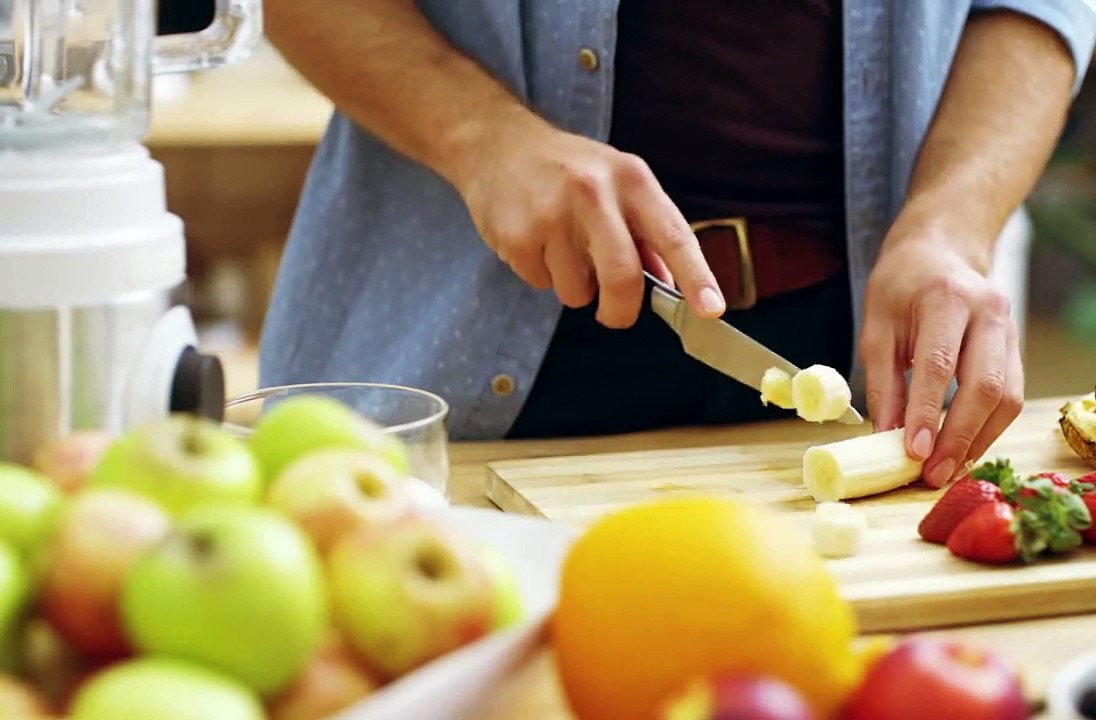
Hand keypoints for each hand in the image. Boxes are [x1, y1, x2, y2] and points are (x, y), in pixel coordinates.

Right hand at [452, 120, 725, 327]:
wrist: (496, 143)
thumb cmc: (566, 169)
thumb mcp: (616, 183)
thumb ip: (646, 233)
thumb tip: (671, 283)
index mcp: (631, 179)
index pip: (673, 236)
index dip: (696, 278)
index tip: (710, 310)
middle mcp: (594, 193)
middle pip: (622, 278)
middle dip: (620, 311)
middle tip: (613, 314)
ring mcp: (552, 215)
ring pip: (577, 291)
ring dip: (573, 286)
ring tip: (560, 249)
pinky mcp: (517, 236)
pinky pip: (541, 284)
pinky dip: (541, 275)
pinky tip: (534, 241)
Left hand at [859, 230, 1023, 487]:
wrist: (939, 253)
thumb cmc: (900, 289)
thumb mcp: (876, 328)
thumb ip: (882, 382)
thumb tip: (885, 436)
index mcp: (947, 300)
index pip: (939, 365)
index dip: (926, 412)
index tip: (913, 451)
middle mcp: (989, 313)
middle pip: (985, 386)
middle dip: (959, 436)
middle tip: (932, 473)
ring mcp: (1011, 331)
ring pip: (1008, 397)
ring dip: (978, 440)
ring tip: (946, 470)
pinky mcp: (1017, 350)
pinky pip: (1012, 397)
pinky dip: (988, 429)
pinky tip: (964, 449)